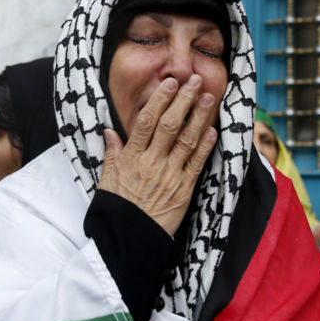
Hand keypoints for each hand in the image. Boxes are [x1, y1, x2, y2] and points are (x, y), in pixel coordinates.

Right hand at [98, 76, 218, 236]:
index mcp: (131, 158)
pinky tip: (213, 130)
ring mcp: (169, 176)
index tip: (170, 83)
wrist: (130, 239)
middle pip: (170, 125)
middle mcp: (151, 163)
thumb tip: (109, 132)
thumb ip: (112, 153)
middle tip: (195, 81)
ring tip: (209, 97)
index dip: (160, 100)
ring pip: (186, 140)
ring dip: (199, 117)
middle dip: (184, 101)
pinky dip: (205, 145)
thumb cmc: (117, 209)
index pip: (146, 122)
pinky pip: (196, 163)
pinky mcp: (183, 190)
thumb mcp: (107, 179)